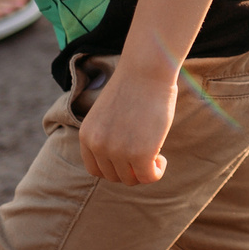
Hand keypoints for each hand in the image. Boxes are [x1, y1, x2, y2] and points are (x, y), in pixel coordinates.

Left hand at [79, 59, 177, 184]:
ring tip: (155, 154)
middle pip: (114, 176)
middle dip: (130, 169)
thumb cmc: (133, 86)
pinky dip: (156, 172)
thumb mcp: (108, 115)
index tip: (129, 158)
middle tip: (146, 154)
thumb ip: (108, 136)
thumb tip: (123, 161)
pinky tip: (162, 159)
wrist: (147, 70)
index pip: (95, 169)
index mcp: (87, 135)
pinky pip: (149, 177)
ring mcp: (118, 151)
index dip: (114, 168)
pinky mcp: (141, 154)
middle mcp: (98, 146)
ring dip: (144, 171)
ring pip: (131, 179)